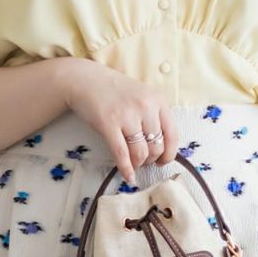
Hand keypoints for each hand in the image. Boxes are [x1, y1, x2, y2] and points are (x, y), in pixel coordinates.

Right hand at [56, 58, 178, 185]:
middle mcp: (146, 106)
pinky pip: (121, 153)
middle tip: (143, 161)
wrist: (85, 80)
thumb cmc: (115, 91)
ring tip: (133, 164)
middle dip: (151, 159)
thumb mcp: (142, 96)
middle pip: (156, 146)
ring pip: (140, 152)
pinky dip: (126, 168)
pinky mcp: (108, 123)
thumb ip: (154, 116)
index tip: (162, 161)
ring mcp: (127, 115)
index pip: (172, 134)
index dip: (169, 153)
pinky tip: (128, 176)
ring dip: (138, 164)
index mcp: (158, 99)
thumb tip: (161, 149)